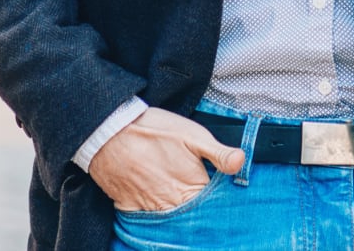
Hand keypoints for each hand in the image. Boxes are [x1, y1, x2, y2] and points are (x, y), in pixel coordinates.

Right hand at [89, 107, 243, 211]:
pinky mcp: (130, 209)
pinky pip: (147, 222)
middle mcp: (171, 205)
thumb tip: (242, 163)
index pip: (213, 207)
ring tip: (183, 207)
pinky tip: (159, 206)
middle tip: (206, 207)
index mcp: (191, 188)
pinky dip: (155, 218)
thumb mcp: (193, 135)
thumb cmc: (154, 131)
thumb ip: (218, 153)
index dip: (221, 205)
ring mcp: (149, 210)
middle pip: (192, 219)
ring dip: (179, 218)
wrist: (111, 133)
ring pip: (171, 223)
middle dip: (201, 216)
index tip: (227, 203)